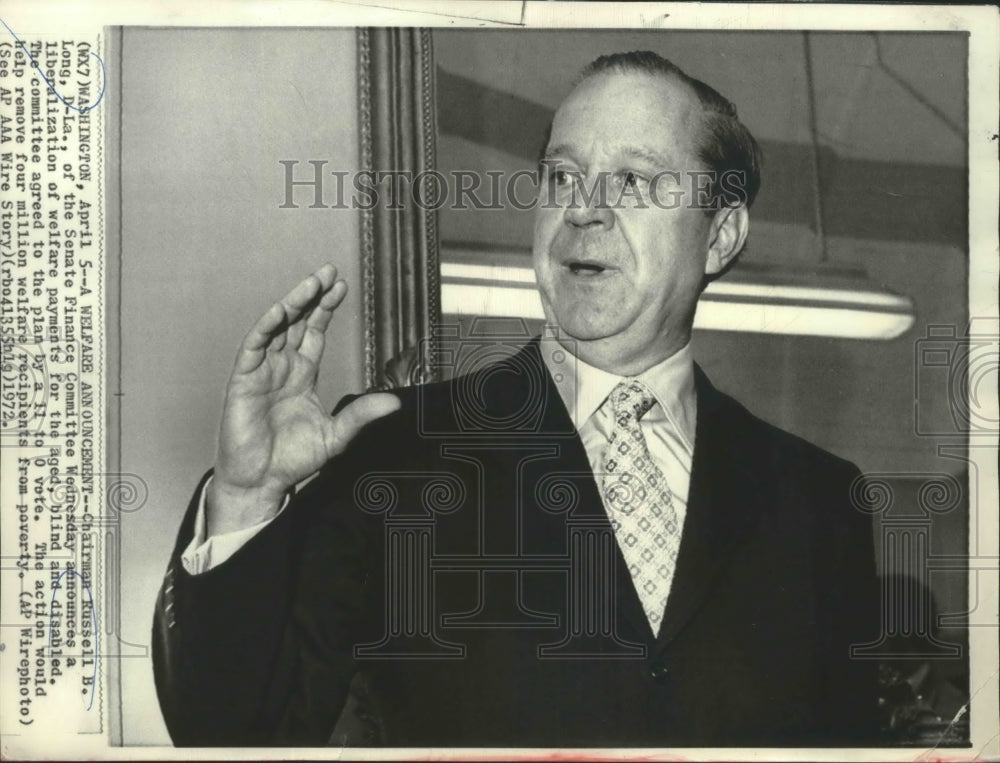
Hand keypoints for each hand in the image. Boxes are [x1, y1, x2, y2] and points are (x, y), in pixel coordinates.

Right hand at [207, 264, 399, 534]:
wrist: (261, 483)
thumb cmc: (292, 460)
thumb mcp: (336, 435)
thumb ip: (360, 415)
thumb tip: (395, 402)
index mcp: (302, 375)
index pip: (314, 332)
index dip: (326, 309)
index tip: (341, 286)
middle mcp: (281, 367)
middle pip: (296, 322)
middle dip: (311, 296)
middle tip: (328, 271)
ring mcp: (261, 372)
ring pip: (276, 328)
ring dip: (292, 304)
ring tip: (311, 283)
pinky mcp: (243, 382)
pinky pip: (253, 348)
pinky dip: (265, 328)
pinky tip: (279, 311)